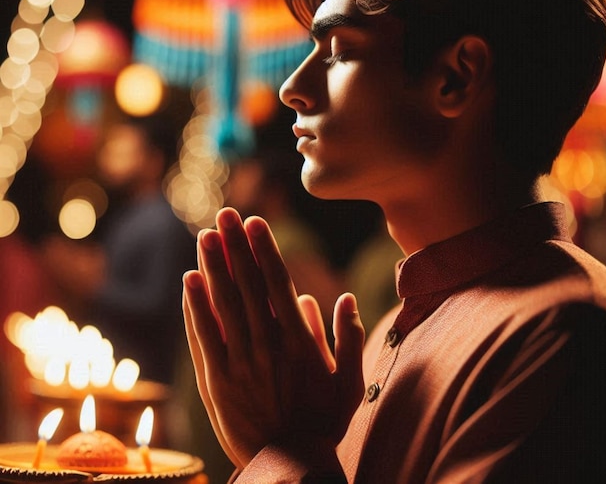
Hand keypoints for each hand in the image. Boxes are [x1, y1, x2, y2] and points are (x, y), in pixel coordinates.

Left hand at [182, 207, 364, 468]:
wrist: (289, 464)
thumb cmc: (322, 421)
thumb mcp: (349, 381)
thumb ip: (348, 336)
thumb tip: (345, 297)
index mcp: (299, 340)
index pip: (277, 283)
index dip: (264, 250)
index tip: (255, 222)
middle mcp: (267, 344)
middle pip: (248, 285)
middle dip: (236, 247)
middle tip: (225, 215)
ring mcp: (239, 361)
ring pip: (224, 304)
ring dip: (213, 267)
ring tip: (205, 236)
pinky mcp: (216, 380)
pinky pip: (203, 336)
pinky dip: (196, 307)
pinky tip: (189, 280)